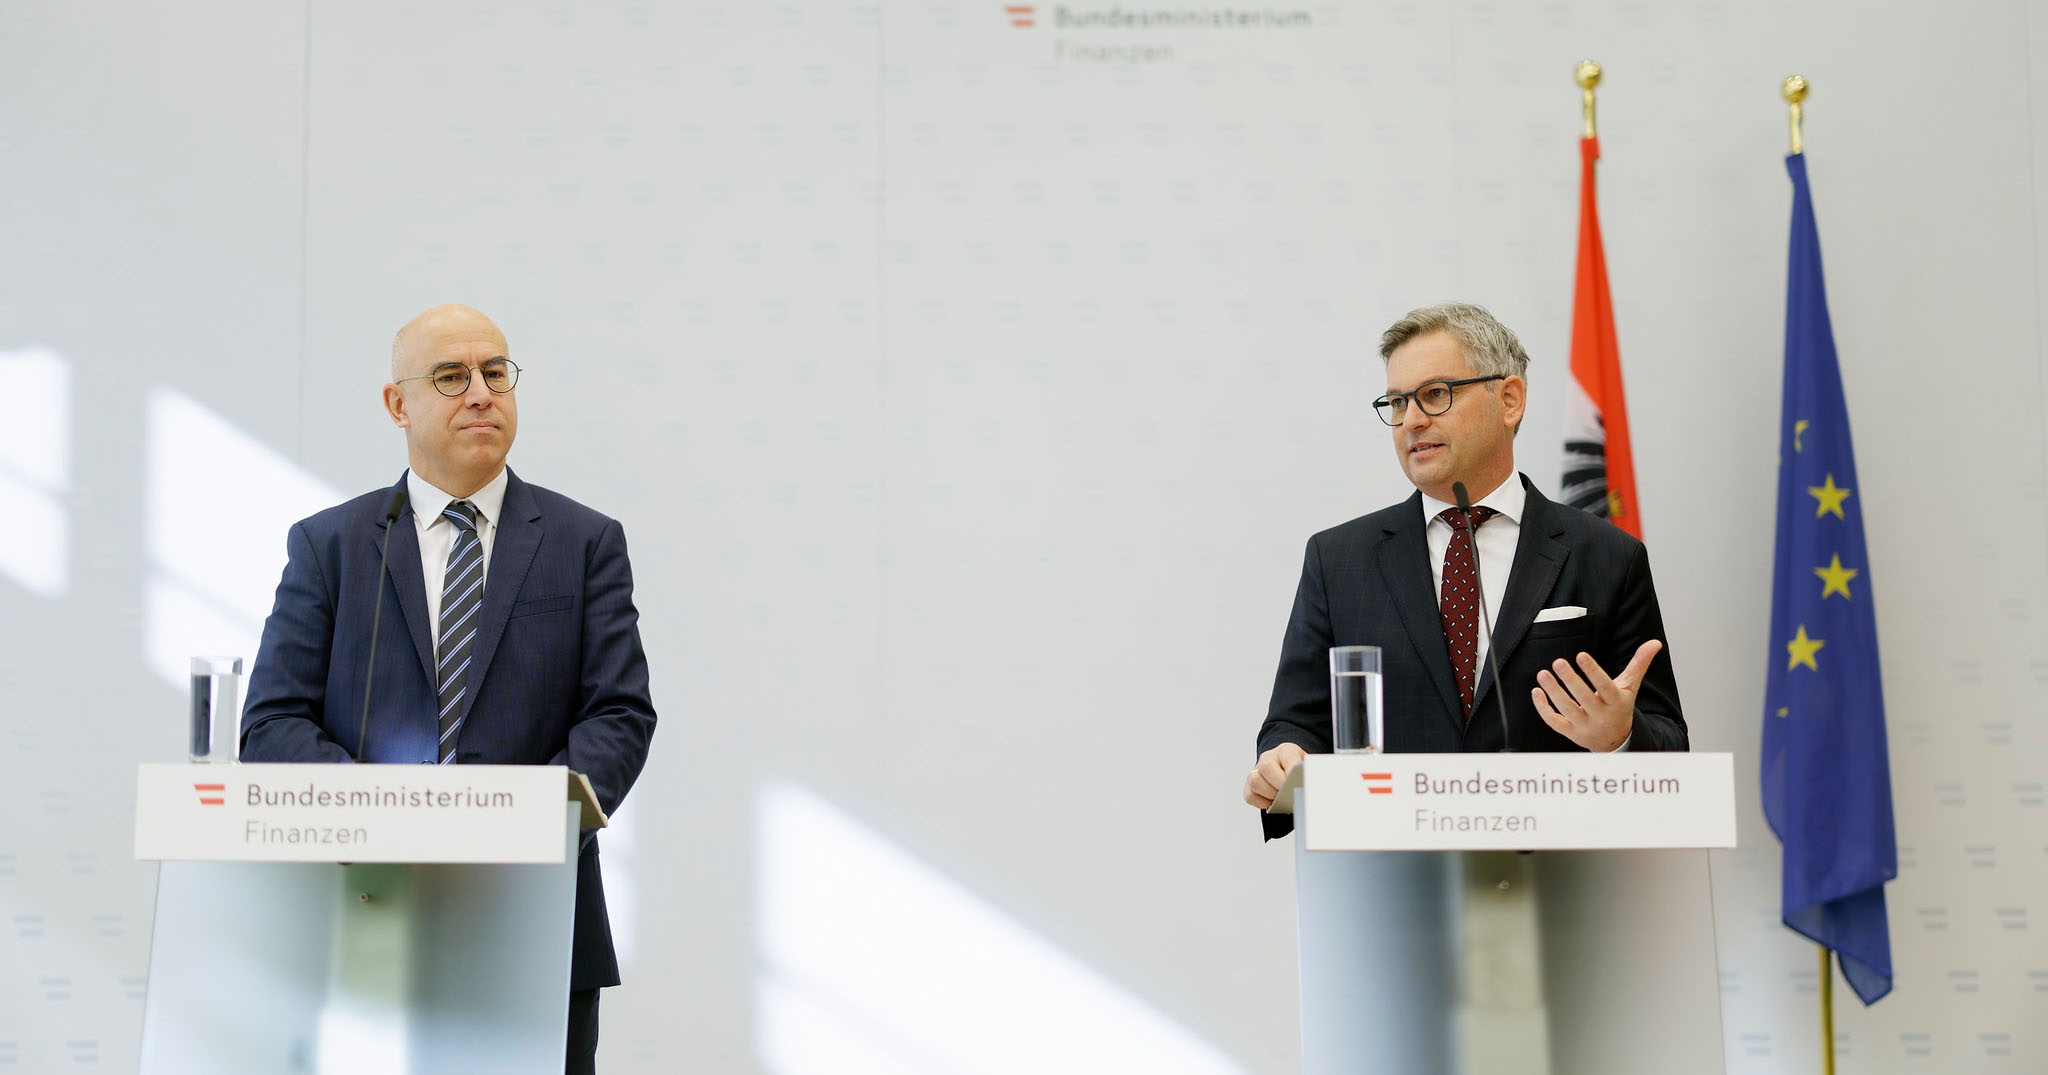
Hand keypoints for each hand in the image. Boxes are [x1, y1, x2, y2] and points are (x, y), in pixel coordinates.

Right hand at [1243, 742, 1307, 808]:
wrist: (1287, 771)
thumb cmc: (1298, 771)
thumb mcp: (1307, 768)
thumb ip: (1308, 773)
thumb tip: (1308, 786)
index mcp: (1286, 750)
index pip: (1287, 756)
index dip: (1292, 772)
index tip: (1297, 784)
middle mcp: (1267, 757)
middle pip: (1265, 767)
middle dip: (1279, 784)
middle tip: (1289, 793)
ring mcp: (1256, 771)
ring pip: (1254, 782)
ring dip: (1270, 794)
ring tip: (1282, 798)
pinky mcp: (1249, 786)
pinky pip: (1250, 796)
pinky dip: (1262, 803)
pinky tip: (1272, 802)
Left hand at [1530, 640, 1662, 752]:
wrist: (1614, 741)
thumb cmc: (1619, 707)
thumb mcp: (1630, 687)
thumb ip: (1639, 664)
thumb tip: (1655, 642)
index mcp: (1616, 703)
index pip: (1605, 686)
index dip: (1593, 671)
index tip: (1580, 655)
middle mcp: (1601, 716)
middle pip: (1584, 698)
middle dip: (1570, 680)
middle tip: (1558, 661)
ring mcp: (1584, 726)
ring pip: (1566, 710)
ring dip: (1553, 692)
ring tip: (1542, 674)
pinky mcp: (1570, 733)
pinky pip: (1554, 722)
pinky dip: (1543, 709)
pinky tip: (1536, 691)